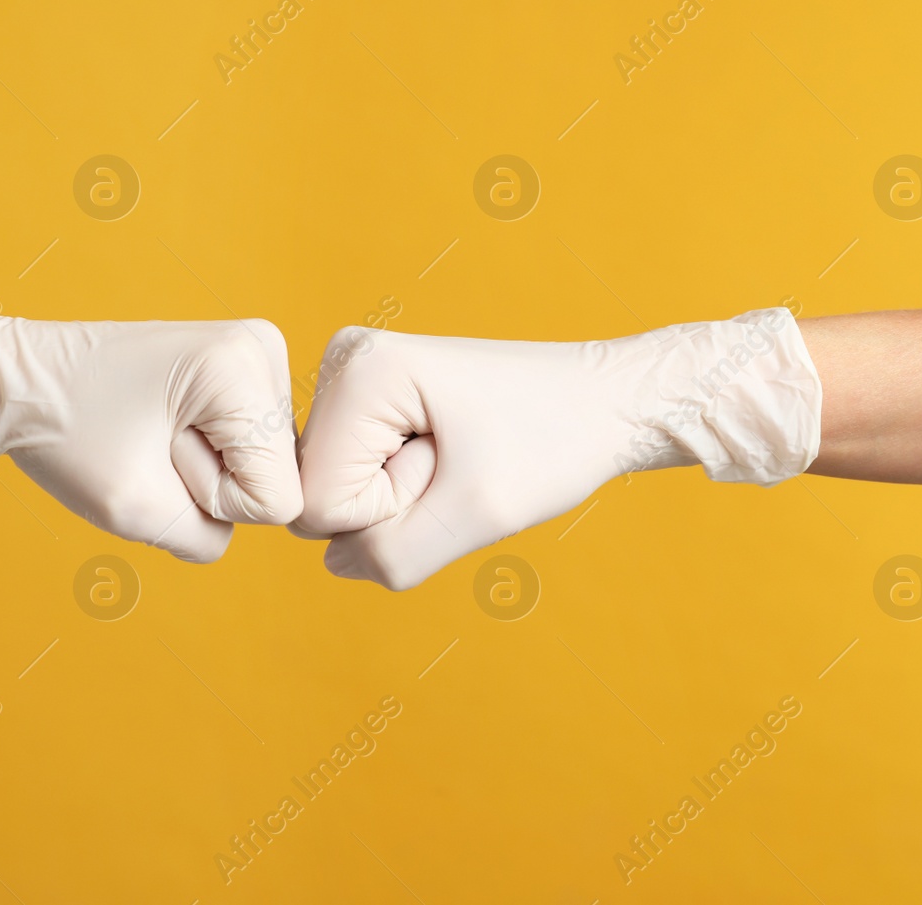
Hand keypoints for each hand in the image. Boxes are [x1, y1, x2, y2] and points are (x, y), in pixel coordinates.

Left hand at [0, 295, 302, 561]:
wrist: (16, 381)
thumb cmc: (63, 433)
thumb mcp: (136, 511)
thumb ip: (212, 536)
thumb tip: (260, 517)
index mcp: (243, 368)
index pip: (278, 498)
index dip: (213, 501)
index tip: (157, 457)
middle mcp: (262, 349)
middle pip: (277, 477)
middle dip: (209, 483)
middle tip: (146, 443)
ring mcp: (254, 355)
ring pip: (263, 466)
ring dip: (202, 471)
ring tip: (148, 434)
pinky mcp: (239, 369)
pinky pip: (247, 450)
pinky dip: (201, 456)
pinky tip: (159, 428)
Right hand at [292, 312, 819, 589]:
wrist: (603, 401)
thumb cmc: (555, 443)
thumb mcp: (477, 515)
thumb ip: (389, 555)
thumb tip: (335, 559)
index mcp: (359, 371)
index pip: (318, 503)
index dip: (388, 511)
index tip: (450, 467)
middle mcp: (342, 362)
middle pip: (319, 495)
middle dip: (392, 505)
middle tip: (458, 464)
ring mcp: (352, 378)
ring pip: (337, 492)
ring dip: (401, 498)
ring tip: (458, 458)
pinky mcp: (368, 399)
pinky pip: (356, 478)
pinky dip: (405, 487)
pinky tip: (448, 456)